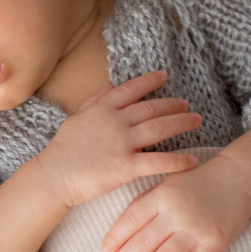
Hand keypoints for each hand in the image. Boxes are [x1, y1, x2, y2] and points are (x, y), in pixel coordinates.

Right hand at [35, 70, 201, 208]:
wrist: (55, 175)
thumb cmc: (64, 148)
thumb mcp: (77, 117)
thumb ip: (96, 101)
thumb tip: (110, 84)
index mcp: (102, 109)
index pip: (130, 89)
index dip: (149, 81)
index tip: (163, 76)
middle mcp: (115, 121)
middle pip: (151, 108)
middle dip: (173, 105)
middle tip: (187, 105)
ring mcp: (121, 143)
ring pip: (160, 128)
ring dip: (181, 123)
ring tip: (196, 121)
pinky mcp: (126, 167)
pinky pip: (158, 161)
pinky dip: (177, 161)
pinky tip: (191, 161)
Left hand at [100, 152, 250, 251]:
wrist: (239, 175)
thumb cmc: (199, 179)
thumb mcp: (168, 182)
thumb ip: (147, 201)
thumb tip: (124, 225)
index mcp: (160, 197)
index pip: (131, 219)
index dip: (115, 237)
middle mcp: (175, 213)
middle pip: (144, 241)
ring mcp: (196, 229)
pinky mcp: (216, 242)